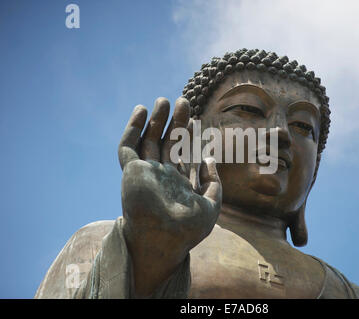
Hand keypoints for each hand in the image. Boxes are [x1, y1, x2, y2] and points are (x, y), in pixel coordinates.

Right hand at [118, 97, 221, 253]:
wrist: (163, 240)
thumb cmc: (189, 229)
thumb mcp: (212, 205)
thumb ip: (213, 182)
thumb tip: (208, 158)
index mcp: (179, 183)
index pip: (183, 154)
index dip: (189, 136)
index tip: (195, 120)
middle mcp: (161, 175)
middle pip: (168, 142)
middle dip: (175, 122)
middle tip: (183, 100)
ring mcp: (145, 173)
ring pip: (149, 140)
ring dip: (155, 120)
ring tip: (163, 100)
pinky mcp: (131, 171)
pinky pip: (128, 146)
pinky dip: (132, 128)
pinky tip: (141, 111)